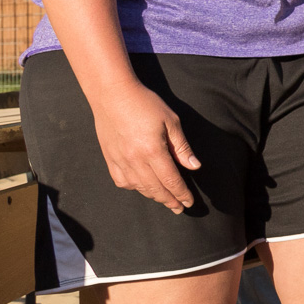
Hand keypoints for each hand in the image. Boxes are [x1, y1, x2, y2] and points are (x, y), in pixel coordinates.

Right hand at [92, 84, 200, 212]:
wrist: (113, 95)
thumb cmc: (146, 104)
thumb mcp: (171, 121)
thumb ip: (182, 147)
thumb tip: (194, 166)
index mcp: (153, 152)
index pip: (171, 181)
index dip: (181, 193)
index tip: (189, 202)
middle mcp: (135, 161)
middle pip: (155, 189)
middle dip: (169, 200)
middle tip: (179, 208)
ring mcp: (120, 161)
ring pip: (139, 187)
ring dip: (153, 196)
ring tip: (165, 200)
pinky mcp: (109, 158)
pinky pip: (121, 181)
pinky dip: (134, 187)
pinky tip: (141, 187)